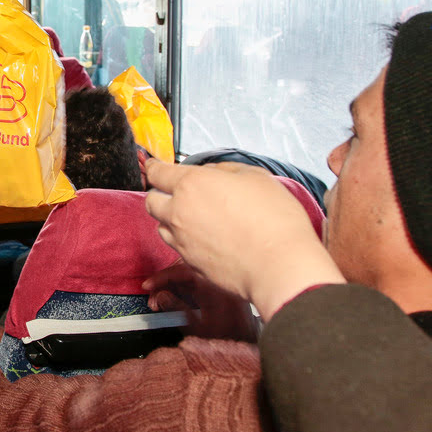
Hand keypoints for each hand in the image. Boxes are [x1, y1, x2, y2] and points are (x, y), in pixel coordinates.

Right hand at [143, 262, 257, 341]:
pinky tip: (172, 298)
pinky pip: (195, 279)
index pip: (181, 271)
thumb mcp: (199, 328)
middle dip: (164, 283)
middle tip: (153, 300)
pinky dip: (181, 286)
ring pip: (187, 274)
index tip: (148, 286)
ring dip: (171, 285)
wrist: (250, 342)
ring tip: (161, 302)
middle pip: (183, 269)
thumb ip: (178, 310)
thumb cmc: (228, 338)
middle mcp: (216, 280)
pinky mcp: (218, 286)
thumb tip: (161, 296)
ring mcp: (217, 282)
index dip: (161, 278)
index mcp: (212, 286)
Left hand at [144, 160, 344, 321]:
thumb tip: (212, 172)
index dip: (153, 167)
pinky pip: (177, 248)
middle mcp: (179, 213)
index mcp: (191, 185)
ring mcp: (182, 241)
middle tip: (179, 193)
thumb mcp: (255, 177)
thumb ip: (225, 169)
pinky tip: (208, 239)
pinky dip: (185, 241)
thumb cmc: (274, 221)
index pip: (156, 172)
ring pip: (162, 226)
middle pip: (151, 201)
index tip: (152, 165)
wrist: (280, 267)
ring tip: (198, 219)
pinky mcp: (190, 264)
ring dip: (172, 220)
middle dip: (161, 194)